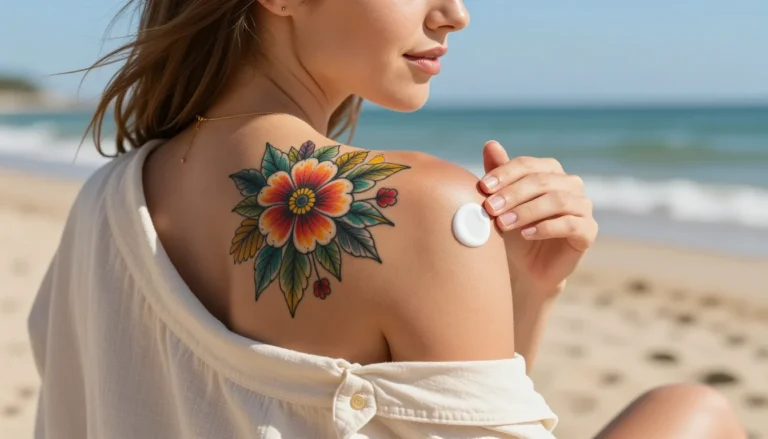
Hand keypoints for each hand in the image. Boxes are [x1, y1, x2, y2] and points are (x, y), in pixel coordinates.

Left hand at [479, 141, 597, 296]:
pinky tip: (525, 234)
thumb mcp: (501, 202)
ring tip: (503, 224)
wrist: (525, 267)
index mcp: (550, 171)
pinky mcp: (588, 231)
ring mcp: (583, 207)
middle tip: (489, 208)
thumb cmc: (513, 229)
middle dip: (512, 193)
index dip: (504, 173)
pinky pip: (571, 224)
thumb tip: (490, 144)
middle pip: (542, 181)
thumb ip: (498, 174)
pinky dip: (546, 228)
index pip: (527, 165)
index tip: (482, 187)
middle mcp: (571, 184)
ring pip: (557, 200)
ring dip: (526, 211)